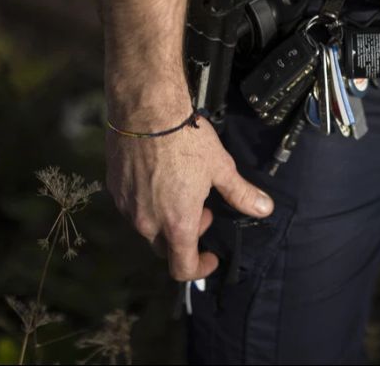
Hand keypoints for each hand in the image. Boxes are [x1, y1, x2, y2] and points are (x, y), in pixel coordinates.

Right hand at [105, 102, 273, 281]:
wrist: (146, 110)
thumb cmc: (185, 139)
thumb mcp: (221, 168)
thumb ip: (241, 194)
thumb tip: (264, 208)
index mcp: (177, 223)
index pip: (182, 268)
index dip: (200, 269)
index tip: (211, 256)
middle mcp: (147, 221)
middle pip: (165, 248)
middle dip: (186, 236)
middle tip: (202, 208)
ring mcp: (127, 206)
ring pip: (147, 226)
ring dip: (166, 218)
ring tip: (182, 188)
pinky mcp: (114, 188)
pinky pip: (132, 206)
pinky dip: (148, 202)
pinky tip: (160, 177)